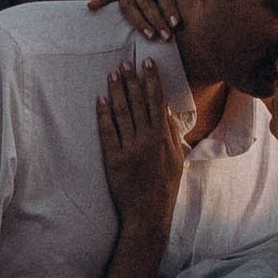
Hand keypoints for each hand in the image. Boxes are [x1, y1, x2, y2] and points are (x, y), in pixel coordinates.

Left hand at [96, 58, 189, 233]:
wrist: (149, 214)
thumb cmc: (165, 187)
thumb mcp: (177, 160)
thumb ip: (172, 134)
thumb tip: (167, 110)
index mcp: (164, 139)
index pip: (158, 102)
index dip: (152, 81)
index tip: (148, 63)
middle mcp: (147, 141)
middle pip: (139, 103)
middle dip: (132, 80)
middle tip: (125, 62)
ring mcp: (130, 150)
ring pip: (122, 113)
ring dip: (117, 92)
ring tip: (112, 74)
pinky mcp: (114, 160)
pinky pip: (107, 132)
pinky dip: (103, 115)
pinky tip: (99, 100)